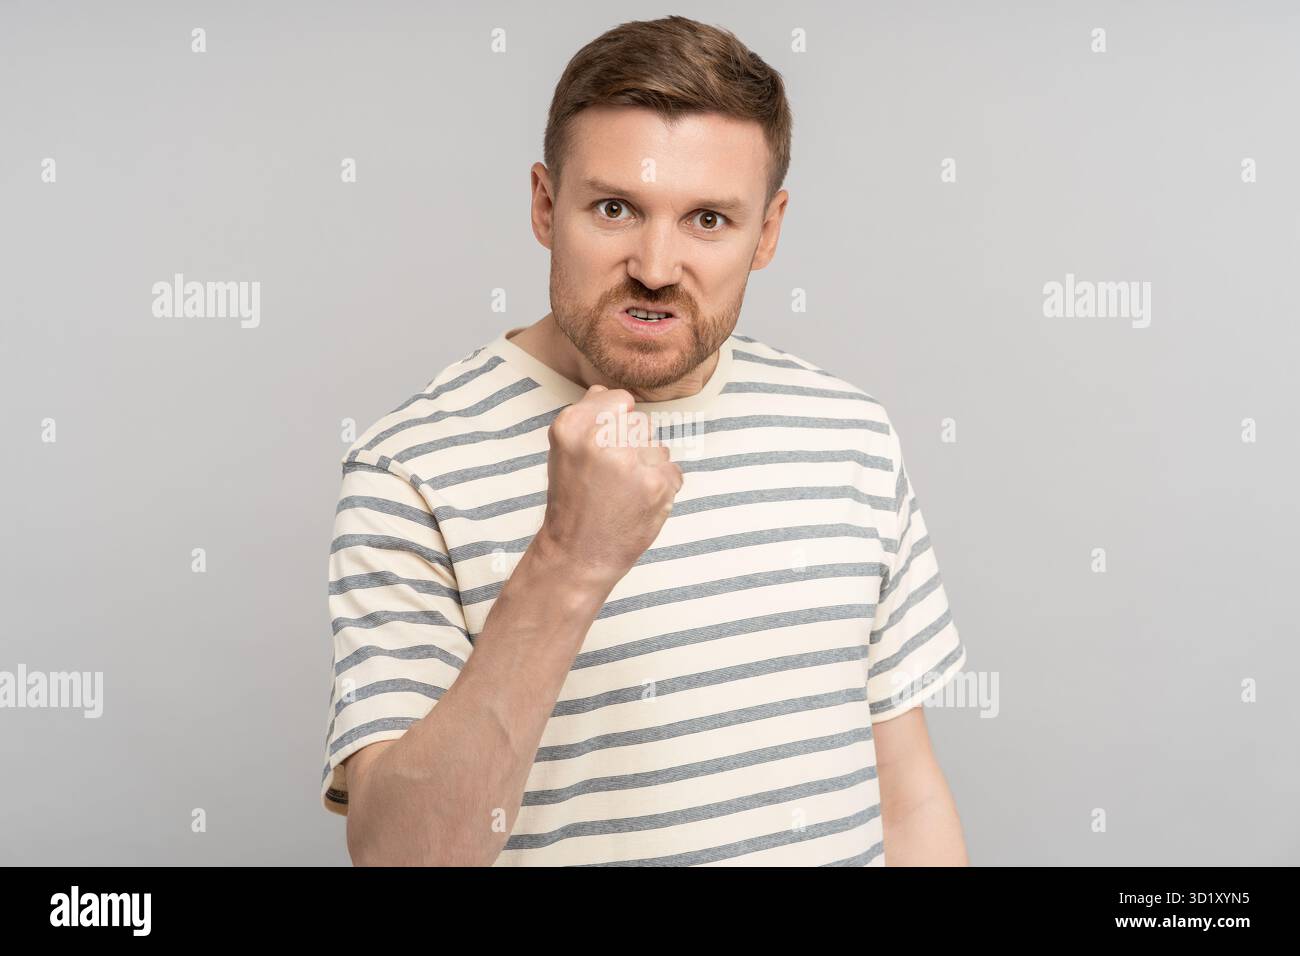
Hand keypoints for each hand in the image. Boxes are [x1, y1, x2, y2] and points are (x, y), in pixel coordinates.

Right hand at [534, 384, 684, 591]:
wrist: (577, 555)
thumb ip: (586, 418)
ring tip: (623, 492)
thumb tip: (607, 392)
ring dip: (649, 468)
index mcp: (572, 426)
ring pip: (658, 448)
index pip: (619, 399)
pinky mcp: (656, 485)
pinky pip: (673, 472)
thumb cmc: (573, 502)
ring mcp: (630, 462)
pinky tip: (639, 504)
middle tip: (611, 478)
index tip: (605, 446)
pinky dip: (663, 489)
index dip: (617, 422)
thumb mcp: (564, 453)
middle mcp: (599, 439)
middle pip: (641, 423)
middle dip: (633, 447)